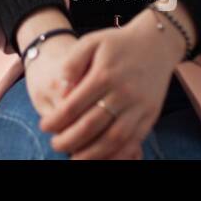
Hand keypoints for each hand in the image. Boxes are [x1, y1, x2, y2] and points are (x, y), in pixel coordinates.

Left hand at [38, 9, 186, 159]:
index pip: (74, 105)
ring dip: (92, 154)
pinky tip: (103, 159)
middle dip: (69, 140)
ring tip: (75, 159)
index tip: (44, 127)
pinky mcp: (151, 115)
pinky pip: (134, 141)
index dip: (56, 120)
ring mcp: (139, 106)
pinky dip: (118, 155)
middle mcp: (123, 93)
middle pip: (91, 125)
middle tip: (55, 145)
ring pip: (113, 139)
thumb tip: (62, 90)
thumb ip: (72, 63)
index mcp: (104, 74)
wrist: (157, 43)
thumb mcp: (91, 42)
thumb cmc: (117, 43)